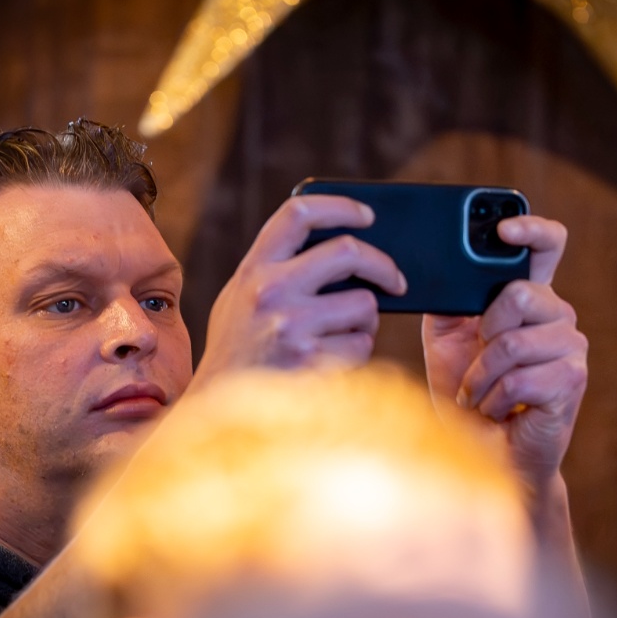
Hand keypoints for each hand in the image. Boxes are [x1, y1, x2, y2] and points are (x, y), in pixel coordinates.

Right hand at [194, 194, 405, 384]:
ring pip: (364, 304)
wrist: (220, 410)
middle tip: (396, 280)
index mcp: (254, 269)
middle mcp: (271, 291)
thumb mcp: (239, 300)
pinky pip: (362, 344)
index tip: (367, 215)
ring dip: (366, 320)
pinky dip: (357, 352)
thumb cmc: (237, 352)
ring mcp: (291, 326)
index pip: (298, 213)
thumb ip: (274, 270)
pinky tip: (333, 361)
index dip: (340, 207)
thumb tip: (336, 246)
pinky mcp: (312, 360)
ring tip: (344, 334)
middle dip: (383, 266)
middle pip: (348, 251)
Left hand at [422, 216, 586, 483]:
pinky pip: (518, 377)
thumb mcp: (447, 341)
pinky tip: (498, 410)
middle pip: (519, 293)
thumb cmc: (468, 396)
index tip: (503, 229)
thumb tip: (441, 270)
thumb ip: (450, 302)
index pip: (547, 245)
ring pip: (511, 342)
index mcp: (530, 300)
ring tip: (481, 394)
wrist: (484, 454)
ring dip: (481, 377)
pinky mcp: (571, 380)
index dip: (531, 229)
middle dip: (483, 334)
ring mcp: (570, 347)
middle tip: (478, 363)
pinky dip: (494, 399)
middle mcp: (557, 317)